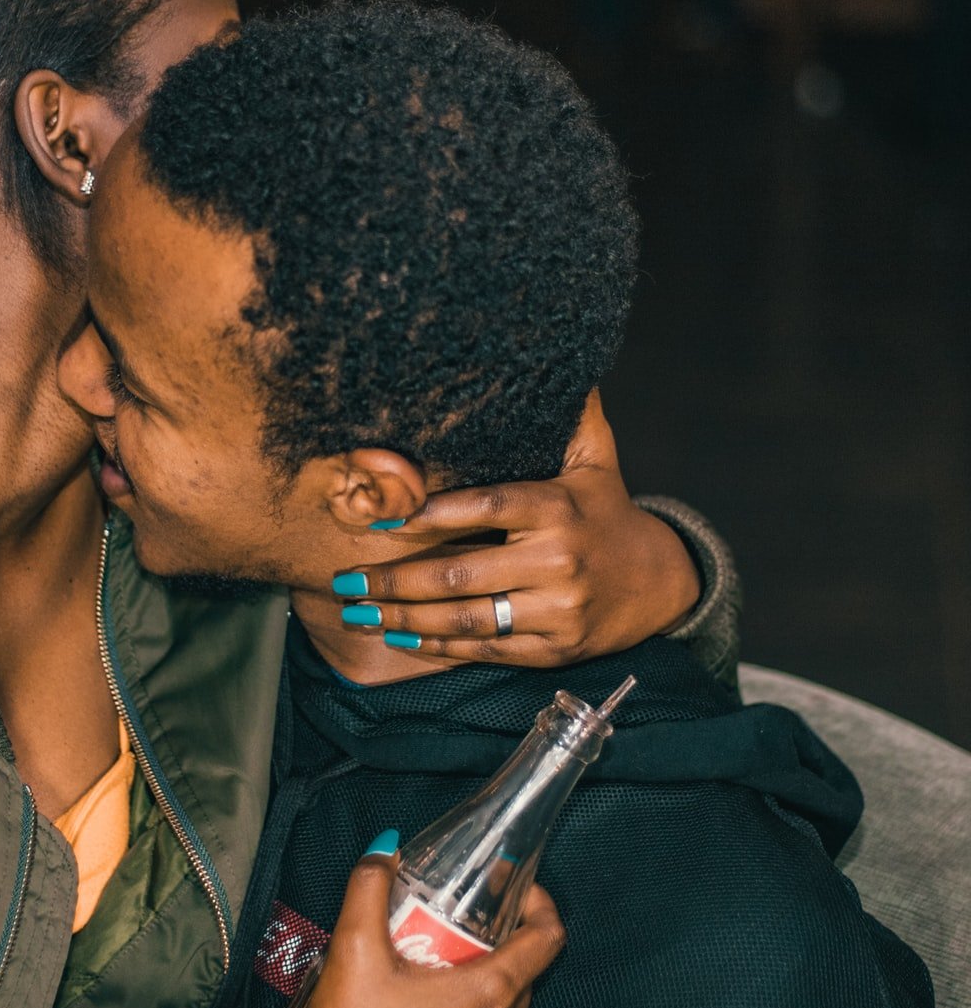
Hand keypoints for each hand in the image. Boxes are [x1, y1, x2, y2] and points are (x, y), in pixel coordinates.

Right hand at [297, 851, 563, 1007]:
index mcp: (490, 995)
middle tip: (443, 936)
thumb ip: (371, 886)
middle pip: (520, 978)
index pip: (547, 940)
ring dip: (478, 997)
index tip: (512, 890)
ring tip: (428, 985)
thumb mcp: (353, 947)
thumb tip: (386, 847)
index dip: (538, 905)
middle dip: (489, 949)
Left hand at [339, 392, 699, 664]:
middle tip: (346, 578)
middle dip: (395, 579)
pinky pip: (487, 650)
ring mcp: (558, 610)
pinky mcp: (555, 649)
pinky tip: (399, 637)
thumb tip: (556, 357)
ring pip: (467, 619)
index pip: (487, 507)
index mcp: (559, 509)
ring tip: (358, 612)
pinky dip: (438, 647)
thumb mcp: (596, 458)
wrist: (661, 582)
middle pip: (461, 573)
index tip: (384, 517)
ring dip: (404, 619)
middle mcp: (559, 561)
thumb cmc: (604, 512)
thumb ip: (570, 413)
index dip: (432, 513)